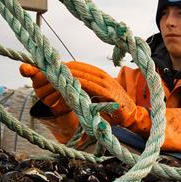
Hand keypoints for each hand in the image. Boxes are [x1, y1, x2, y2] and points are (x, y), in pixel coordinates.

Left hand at [20, 62, 138, 126]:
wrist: (132, 115)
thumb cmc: (115, 107)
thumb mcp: (100, 96)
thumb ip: (89, 90)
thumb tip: (73, 87)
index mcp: (101, 75)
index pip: (81, 67)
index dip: (67, 66)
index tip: (53, 68)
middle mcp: (103, 77)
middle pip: (80, 68)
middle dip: (64, 69)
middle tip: (49, 69)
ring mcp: (107, 84)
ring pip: (84, 75)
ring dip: (69, 74)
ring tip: (55, 74)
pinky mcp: (108, 93)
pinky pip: (91, 85)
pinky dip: (79, 83)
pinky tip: (68, 83)